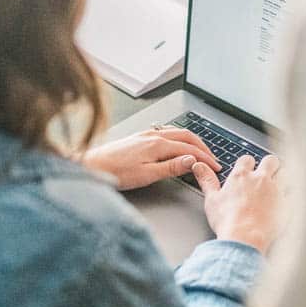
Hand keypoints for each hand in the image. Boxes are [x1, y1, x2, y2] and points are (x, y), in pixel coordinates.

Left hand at [84, 128, 221, 190]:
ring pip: (177, 132)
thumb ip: (172, 167)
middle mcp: (153, 135)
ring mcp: (146, 134)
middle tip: (212, 159)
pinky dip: (178, 137)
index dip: (205, 158)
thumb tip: (192, 160)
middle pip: (187, 136)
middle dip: (202, 147)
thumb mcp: (147, 174)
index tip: (215, 166)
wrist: (91, 166)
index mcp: (158, 144)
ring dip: (191, 140)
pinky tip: (177, 143)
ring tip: (200, 150)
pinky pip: (166, 132)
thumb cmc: (114, 172)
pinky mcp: (139, 137)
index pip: (190, 149)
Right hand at [192, 153, 281, 252]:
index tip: (247, 172)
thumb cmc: (228, 222)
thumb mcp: (212, 200)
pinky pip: (294, 193)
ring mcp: (276, 190)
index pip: (247, 159)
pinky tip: (286, 203)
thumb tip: (198, 166)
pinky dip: (291, 196)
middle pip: (271, 161)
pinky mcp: (287, 203)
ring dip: (283, 178)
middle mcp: (261, 179)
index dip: (247, 165)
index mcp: (241, 177)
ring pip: (285, 173)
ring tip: (278, 187)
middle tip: (266, 176)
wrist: (245, 238)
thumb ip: (206, 180)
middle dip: (270, 166)